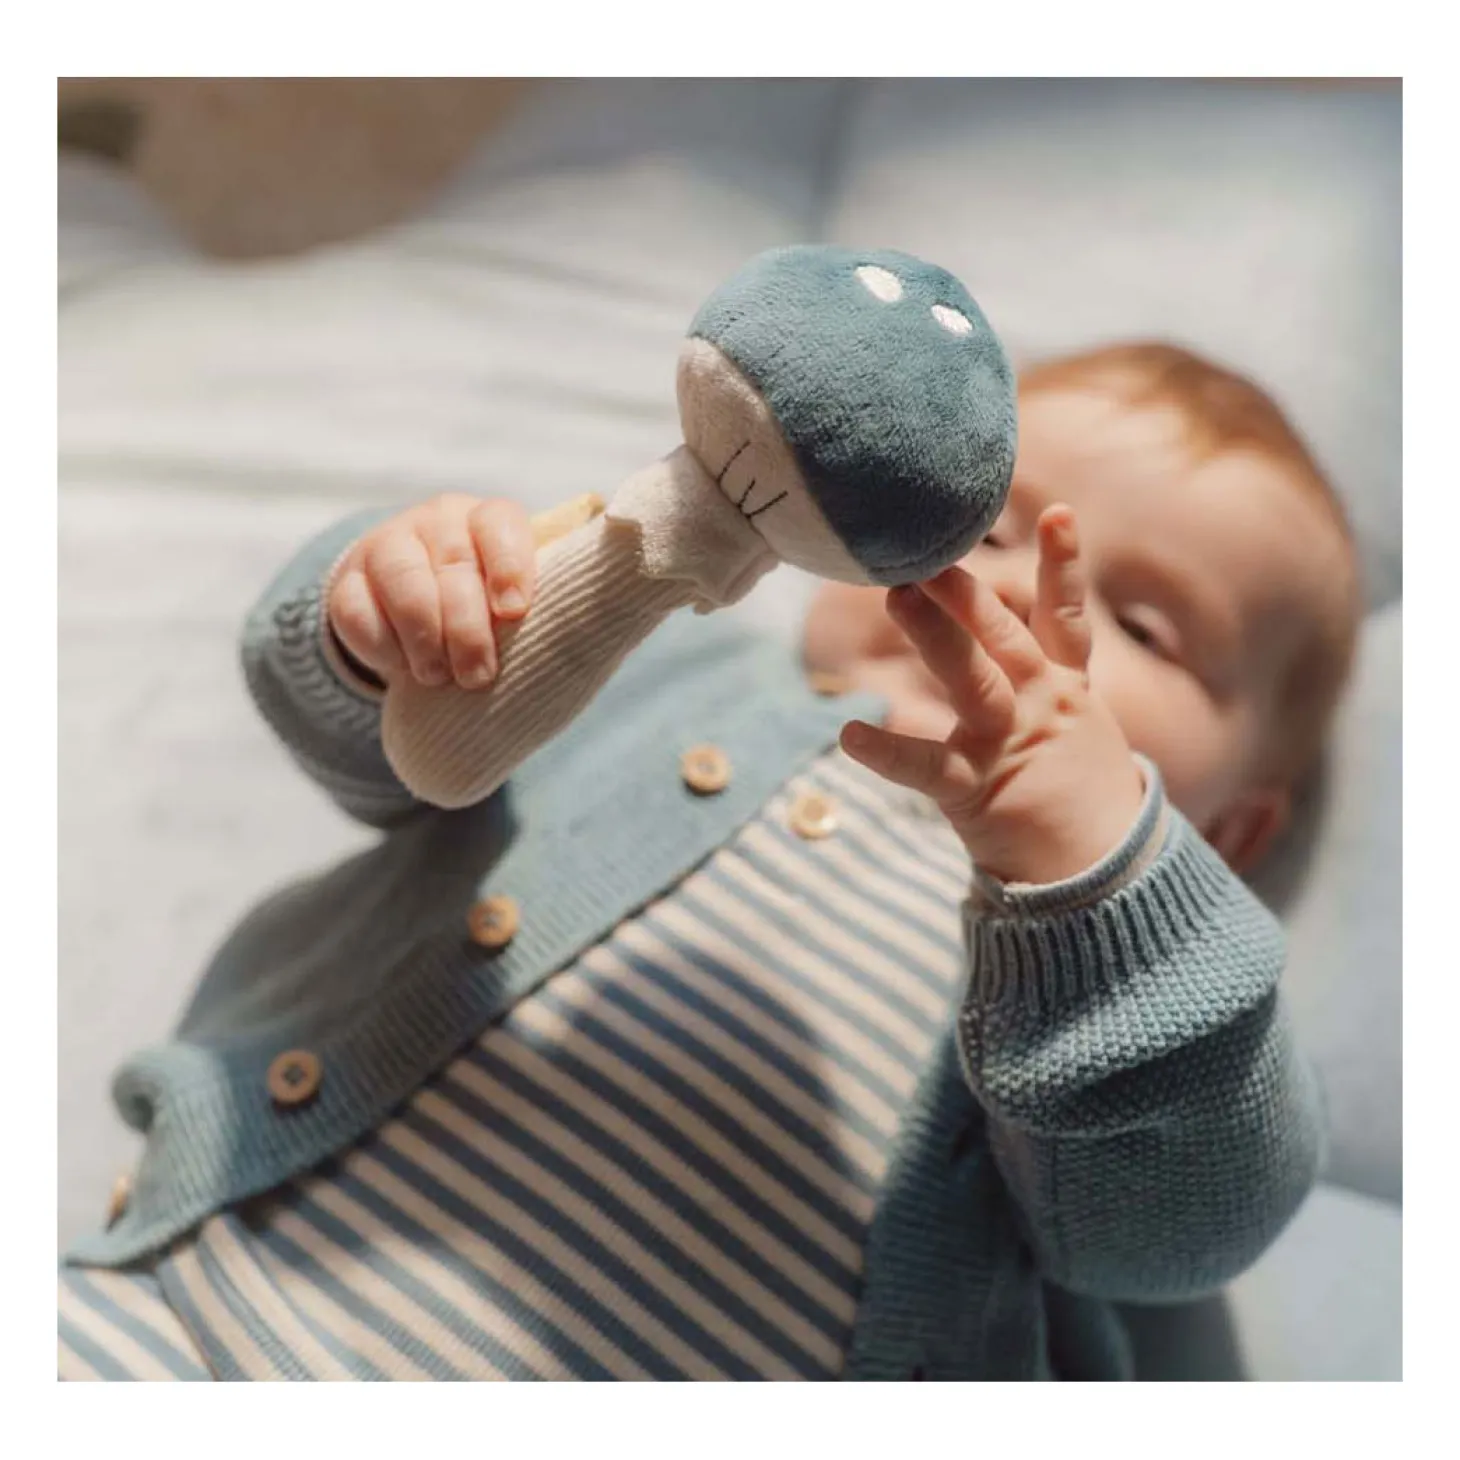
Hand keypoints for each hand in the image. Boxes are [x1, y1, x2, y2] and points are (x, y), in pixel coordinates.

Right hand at [328, 494, 535, 689]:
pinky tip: (401, 668)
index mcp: (485, 520)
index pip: (499, 524)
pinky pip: (357, 610)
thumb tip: (573, 636)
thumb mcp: (514, 600)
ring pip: (404, 582)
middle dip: (468, 628)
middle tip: (478, 676)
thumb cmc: (483, 608)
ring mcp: (387, 546)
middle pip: (454, 564)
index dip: (509, 566)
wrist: (414, 611)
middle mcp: (436, 522)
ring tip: (438, 676)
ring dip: (424, 637)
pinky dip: (382, 646)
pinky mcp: (347, 582)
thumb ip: (537, 608)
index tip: (514, 610)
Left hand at [841, 506, 1145, 885]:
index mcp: (1063, 685)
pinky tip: (849, 734)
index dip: (1063, 563)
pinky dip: (887, 751)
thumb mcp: (1073, 720)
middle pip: (1006, 637)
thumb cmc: (1071, 786)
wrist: (1100, 871)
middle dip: (968, 594)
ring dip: (938, 637)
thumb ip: (1039, 670)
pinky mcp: (978, 789)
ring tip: (898, 597)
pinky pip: (927, 767)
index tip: (1055, 512)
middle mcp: (1042, 705)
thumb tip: (988, 622)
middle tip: (927, 554)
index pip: (1064, 615)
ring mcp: (1010, 744)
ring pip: (974, 682)